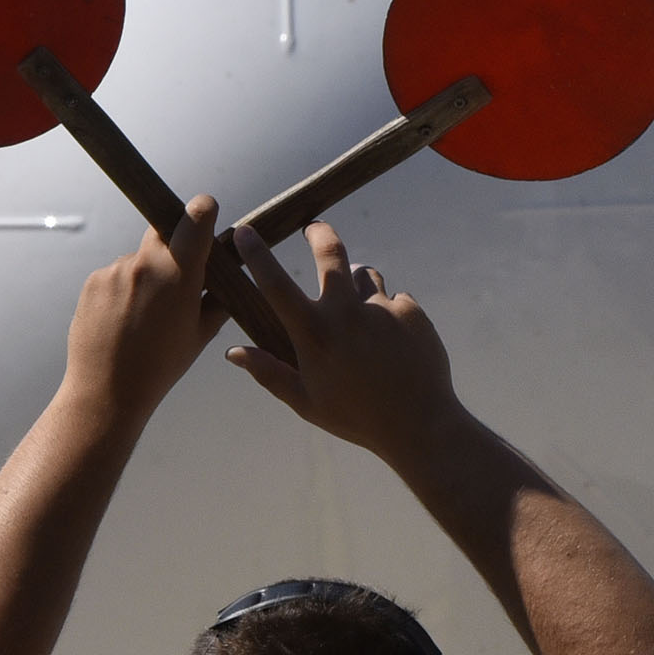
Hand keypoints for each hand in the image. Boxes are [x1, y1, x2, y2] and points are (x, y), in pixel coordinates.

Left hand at [64, 196, 224, 423]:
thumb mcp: (201, 333)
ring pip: (140, 258)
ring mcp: (114, 271)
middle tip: (178, 277)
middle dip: (174, 245)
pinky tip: (125, 320)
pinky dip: (125, 290)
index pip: (195, 217)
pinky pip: (117, 274)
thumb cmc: (160, 366)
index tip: (206, 210)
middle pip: (163, 231)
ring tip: (146, 317)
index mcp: (178, 274)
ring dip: (148, 275)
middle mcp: (144, 265)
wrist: (107, 390)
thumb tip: (232, 274)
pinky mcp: (94, 280)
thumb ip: (219, 297)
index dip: (203, 209)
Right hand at [226, 221, 463, 467]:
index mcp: (314, 334)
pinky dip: (390, 315)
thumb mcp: (306, 402)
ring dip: (358, 284)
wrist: (420, 425)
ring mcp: (382, 309)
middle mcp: (347, 313)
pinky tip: (394, 345)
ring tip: (362, 318)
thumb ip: (269, 373)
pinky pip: (395, 301)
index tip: (245, 231)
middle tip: (313, 229)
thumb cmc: (356, 418)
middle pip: (331, 252)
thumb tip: (233, 353)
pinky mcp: (411, 312)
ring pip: (365, 276)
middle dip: (319, 233)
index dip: (257, 254)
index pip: (276, 283)